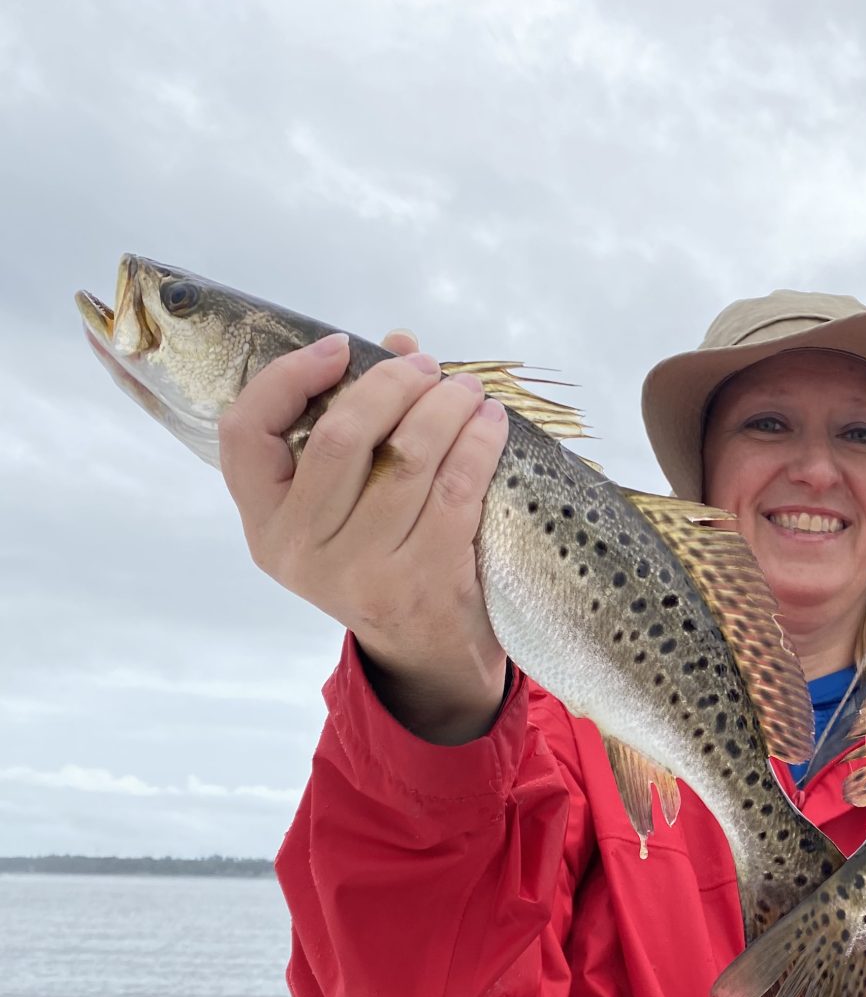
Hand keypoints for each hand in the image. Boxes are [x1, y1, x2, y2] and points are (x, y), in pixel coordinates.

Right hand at [218, 326, 511, 742]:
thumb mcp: (344, 505)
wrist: (424, 652)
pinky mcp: (421, 578)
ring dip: (445, 408)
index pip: (244, 434)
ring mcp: (360, 568)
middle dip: (391, 385)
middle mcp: (300, 547)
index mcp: (265, 522)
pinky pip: (454, 489)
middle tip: (426, 368)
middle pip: (340, 437)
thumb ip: (358, 422)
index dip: (288, 379)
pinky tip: (491, 425)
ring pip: (406, 458)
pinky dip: (477, 445)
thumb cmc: (381, 558)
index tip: (338, 347)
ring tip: (466, 391)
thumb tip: (400, 343)